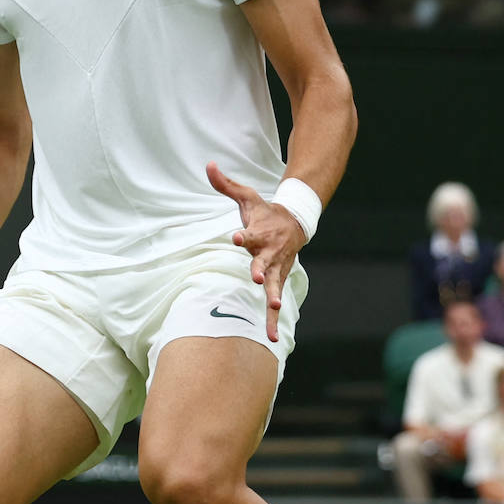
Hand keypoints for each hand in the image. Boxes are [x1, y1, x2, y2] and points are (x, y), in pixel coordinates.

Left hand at [207, 161, 304, 341]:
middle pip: (265, 262)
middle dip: (261, 270)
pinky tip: (271, 339)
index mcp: (259, 232)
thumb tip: (208, 164)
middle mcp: (269, 252)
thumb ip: (225, 184)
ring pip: (275, 285)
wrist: (295, 223)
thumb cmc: (264, 212)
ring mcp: (276, 268)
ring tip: (274, 310)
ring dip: (274, 297)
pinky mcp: (279, 280)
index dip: (243, 235)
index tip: (236, 237)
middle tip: (257, 277)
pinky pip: (276, 302)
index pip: (249, 234)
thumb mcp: (246, 196)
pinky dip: (274, 321)